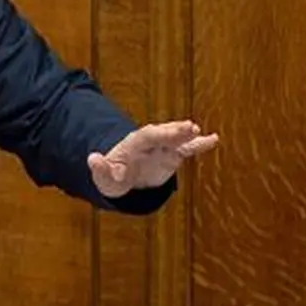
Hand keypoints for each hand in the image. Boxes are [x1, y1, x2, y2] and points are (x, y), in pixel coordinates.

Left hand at [87, 120, 218, 198]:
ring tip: (200, 133)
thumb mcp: (104, 177)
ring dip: (187, 135)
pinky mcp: (173, 154)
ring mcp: (163, 146)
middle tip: (190, 128)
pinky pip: (187, 148)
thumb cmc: (112, 177)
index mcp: (133, 143)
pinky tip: (213, 139)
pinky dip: (199, 144)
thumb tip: (92, 158)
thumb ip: (99, 168)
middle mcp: (150, 141)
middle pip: (163, 133)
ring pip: (177, 138)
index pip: (146, 136)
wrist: (122, 177)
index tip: (169, 134)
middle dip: (175, 131)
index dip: (158, 135)